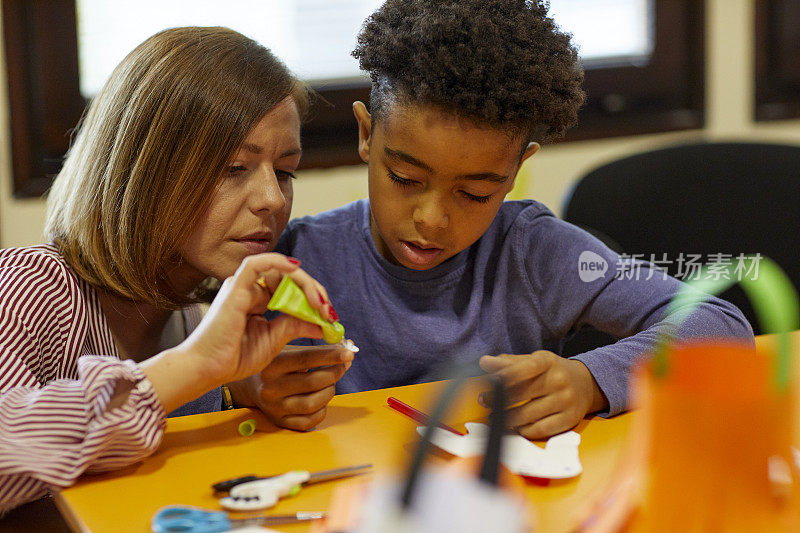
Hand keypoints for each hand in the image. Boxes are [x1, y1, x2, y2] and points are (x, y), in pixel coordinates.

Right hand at [178, 254, 332, 384]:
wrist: (208, 370)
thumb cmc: (235, 357)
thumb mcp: (274, 340)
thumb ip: (295, 326)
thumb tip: (322, 323)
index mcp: (257, 301)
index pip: (290, 290)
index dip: (312, 299)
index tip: (329, 316)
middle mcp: (250, 290)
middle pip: (288, 279)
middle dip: (313, 292)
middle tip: (328, 310)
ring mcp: (242, 287)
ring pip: (280, 272)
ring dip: (304, 284)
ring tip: (319, 303)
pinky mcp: (236, 287)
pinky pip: (257, 264)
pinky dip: (278, 262)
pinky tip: (296, 269)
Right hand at [228, 345, 353, 430]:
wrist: (249, 385)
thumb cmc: (276, 363)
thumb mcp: (288, 349)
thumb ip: (316, 348)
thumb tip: (348, 348)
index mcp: (271, 364)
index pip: (306, 358)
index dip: (331, 355)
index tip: (349, 353)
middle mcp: (270, 388)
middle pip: (312, 382)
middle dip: (334, 372)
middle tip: (343, 365)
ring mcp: (274, 408)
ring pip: (313, 404)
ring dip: (329, 391)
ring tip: (329, 382)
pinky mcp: (280, 422)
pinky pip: (309, 421)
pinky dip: (322, 410)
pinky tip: (321, 398)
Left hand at [478, 351, 607, 439]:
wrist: (586, 384)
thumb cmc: (552, 372)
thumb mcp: (534, 361)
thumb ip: (509, 362)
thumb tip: (484, 362)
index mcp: (547, 362)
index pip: (524, 368)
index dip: (504, 375)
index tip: (487, 381)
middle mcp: (559, 380)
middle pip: (522, 393)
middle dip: (498, 399)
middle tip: (484, 401)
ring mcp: (566, 400)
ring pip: (528, 414)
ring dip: (507, 418)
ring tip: (495, 417)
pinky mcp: (570, 419)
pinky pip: (541, 429)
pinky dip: (524, 430)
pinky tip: (516, 426)